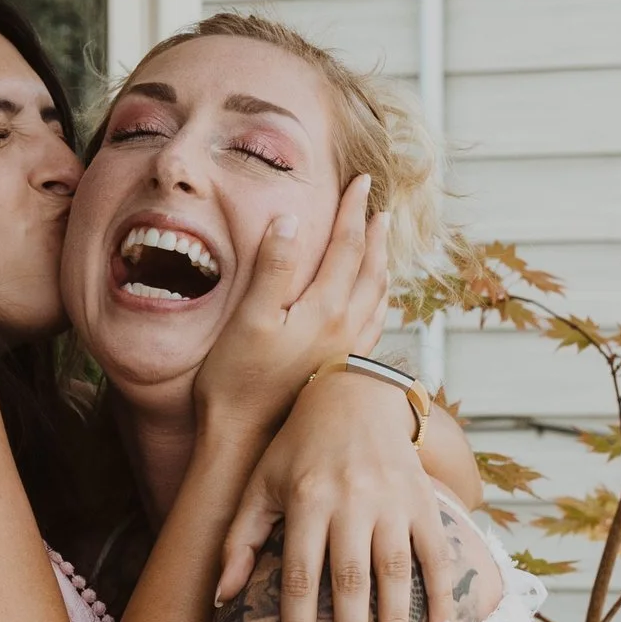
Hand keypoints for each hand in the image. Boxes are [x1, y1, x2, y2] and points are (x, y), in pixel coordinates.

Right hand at [189, 175, 389, 447]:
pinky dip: (378, 302)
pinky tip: (374, 304)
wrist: (245, 441)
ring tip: (384, 247)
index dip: (352, 210)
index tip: (360, 181)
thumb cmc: (237, 381)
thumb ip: (272, 267)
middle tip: (379, 206)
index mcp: (324, 309)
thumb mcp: (248, 318)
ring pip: (376, 299)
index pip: (347, 246)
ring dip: (382, 266)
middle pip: (370, 270)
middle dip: (374, 234)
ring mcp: (346, 353)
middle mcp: (345, 329)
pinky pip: (372, 326)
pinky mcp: (340, 373)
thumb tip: (291, 220)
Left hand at [218, 367, 453, 621]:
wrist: (358, 395)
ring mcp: (392, 501)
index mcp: (307, 500)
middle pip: (349, 581)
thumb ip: (240, 539)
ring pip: (395, 572)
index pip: (300, 576)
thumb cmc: (299, 447)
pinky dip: (444, 594)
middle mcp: (351, 502)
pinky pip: (436, 553)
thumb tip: (222, 596)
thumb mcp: (260, 484)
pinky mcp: (423, 501)